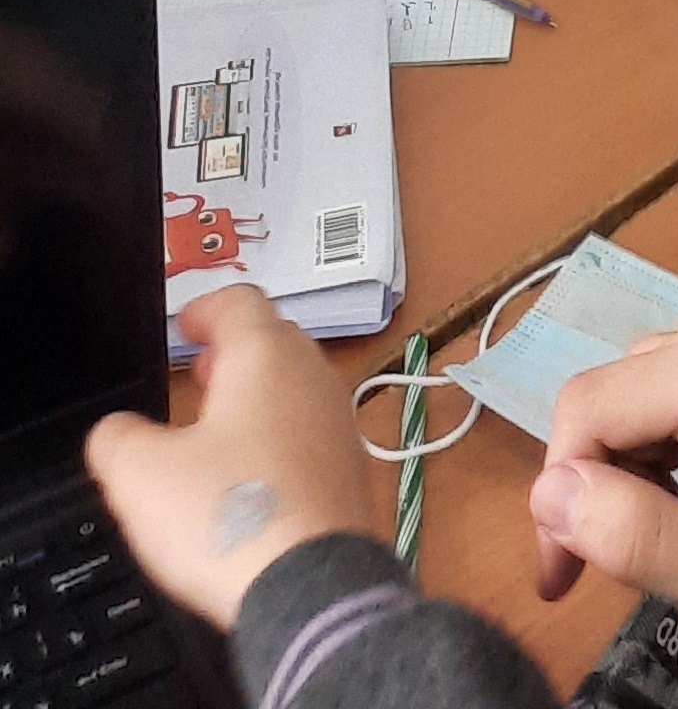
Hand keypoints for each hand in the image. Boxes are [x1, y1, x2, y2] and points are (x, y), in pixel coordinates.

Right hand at [85, 288, 384, 632]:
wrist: (308, 588)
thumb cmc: (229, 520)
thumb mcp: (141, 477)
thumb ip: (117, 440)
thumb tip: (114, 433)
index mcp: (264, 356)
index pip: (239, 302)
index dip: (206, 309)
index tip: (188, 324)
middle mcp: (312, 376)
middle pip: (274, 341)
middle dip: (234, 353)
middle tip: (203, 373)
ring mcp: (339, 423)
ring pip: (297, 388)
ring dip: (259, 397)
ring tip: (222, 429)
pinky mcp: (350, 471)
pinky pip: (312, 435)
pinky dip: (281, 440)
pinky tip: (254, 481)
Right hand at [530, 288, 677, 634]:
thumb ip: (636, 536)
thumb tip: (550, 494)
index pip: (585, 409)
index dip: (559, 499)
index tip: (567, 579)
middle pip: (610, 393)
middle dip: (596, 483)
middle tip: (613, 569)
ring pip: (639, 388)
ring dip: (630, 464)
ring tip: (663, 537)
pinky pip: (677, 378)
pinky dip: (666, 439)